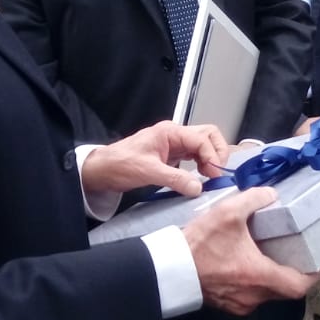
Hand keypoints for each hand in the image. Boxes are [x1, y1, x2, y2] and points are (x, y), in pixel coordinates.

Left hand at [83, 121, 228, 195]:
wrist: (101, 170)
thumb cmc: (119, 164)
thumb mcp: (148, 172)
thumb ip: (175, 179)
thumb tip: (198, 187)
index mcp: (170, 132)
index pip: (202, 139)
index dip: (213, 156)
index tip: (215, 175)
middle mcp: (174, 134)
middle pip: (207, 135)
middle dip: (217, 152)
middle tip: (218, 173)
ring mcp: (174, 143)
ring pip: (203, 144)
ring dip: (211, 158)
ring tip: (211, 176)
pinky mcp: (171, 154)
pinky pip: (194, 155)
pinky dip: (202, 163)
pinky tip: (201, 176)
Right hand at [184, 186, 319, 314]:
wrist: (168, 268)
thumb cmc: (198, 244)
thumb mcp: (228, 213)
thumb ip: (254, 199)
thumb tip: (270, 195)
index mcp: (259, 276)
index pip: (298, 286)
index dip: (312, 275)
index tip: (317, 262)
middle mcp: (252, 296)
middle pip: (284, 290)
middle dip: (291, 273)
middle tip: (294, 253)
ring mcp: (238, 304)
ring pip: (266, 294)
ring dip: (271, 276)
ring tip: (270, 255)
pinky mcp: (225, 304)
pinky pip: (249, 296)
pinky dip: (254, 282)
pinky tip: (246, 263)